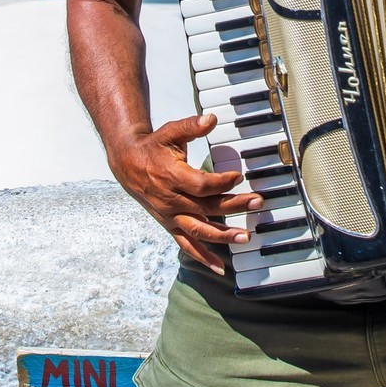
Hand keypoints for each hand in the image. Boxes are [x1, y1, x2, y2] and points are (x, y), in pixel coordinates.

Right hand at [110, 110, 263, 273]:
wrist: (127, 165)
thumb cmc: (153, 147)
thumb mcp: (170, 132)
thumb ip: (191, 126)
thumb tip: (211, 118)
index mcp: (171, 176)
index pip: (201, 184)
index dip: (221, 182)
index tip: (239, 176)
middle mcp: (171, 200)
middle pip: (206, 207)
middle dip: (234, 206)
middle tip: (258, 203)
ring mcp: (171, 216)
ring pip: (199, 230)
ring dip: (223, 235)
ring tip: (245, 237)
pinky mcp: (170, 225)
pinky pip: (187, 244)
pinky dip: (203, 257)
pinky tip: (220, 268)